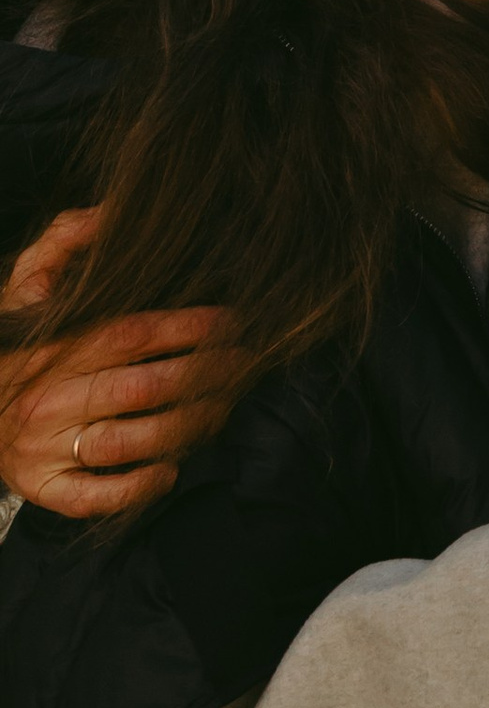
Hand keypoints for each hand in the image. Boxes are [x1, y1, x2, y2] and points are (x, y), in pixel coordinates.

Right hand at [2, 213, 235, 519]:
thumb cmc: (13, 342)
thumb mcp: (25, 281)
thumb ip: (63, 240)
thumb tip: (108, 211)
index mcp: (55, 345)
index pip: (136, 333)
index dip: (192, 328)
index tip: (233, 323)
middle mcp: (52, 395)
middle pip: (145, 388)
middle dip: (207, 378)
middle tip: (245, 367)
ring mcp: (46, 444)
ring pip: (130, 441)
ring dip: (188, 428)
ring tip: (222, 410)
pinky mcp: (43, 484)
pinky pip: (95, 495)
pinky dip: (138, 487)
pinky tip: (171, 470)